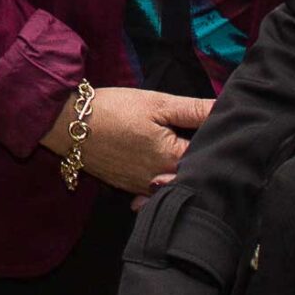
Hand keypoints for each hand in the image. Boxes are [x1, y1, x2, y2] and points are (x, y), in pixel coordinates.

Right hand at [42, 88, 212, 195]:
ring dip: (183, 174)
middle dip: (203, 161)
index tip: (225, 131)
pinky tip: (161, 172)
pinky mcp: (129, 188)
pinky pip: (154, 191)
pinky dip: (161, 183)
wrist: (67, 125)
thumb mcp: (156, 103)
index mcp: (174, 158)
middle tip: (205, 142)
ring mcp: (144, 188)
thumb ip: (194, 109)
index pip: (210, 156)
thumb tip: (227, 108)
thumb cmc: (112, 110)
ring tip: (181, 153)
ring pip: (175, 185)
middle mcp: (162, 180)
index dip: (219, 143)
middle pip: (194, 175)